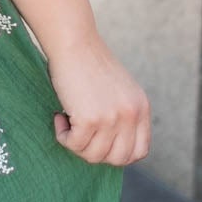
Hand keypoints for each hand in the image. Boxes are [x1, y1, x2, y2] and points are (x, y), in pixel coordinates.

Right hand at [45, 29, 150, 165]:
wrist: (74, 43)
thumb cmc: (89, 63)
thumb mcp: (119, 90)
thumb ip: (123, 114)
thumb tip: (110, 144)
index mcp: (141, 108)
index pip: (139, 151)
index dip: (117, 154)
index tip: (99, 143)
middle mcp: (131, 115)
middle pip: (117, 159)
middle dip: (95, 153)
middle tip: (80, 135)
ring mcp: (112, 118)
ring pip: (93, 155)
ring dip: (76, 144)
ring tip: (68, 121)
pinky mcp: (91, 119)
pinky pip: (74, 144)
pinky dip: (63, 135)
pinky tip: (59, 117)